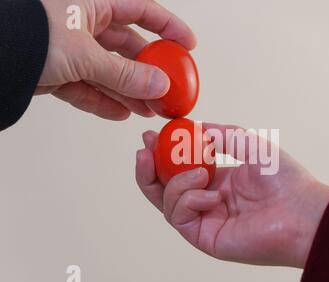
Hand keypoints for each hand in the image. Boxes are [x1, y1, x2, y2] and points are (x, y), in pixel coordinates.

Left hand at [38, 0, 195, 119]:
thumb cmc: (30, 34)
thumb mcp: (87, 53)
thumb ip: (126, 73)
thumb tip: (161, 85)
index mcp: (94, 3)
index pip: (142, 10)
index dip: (169, 27)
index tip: (189, 46)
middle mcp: (84, 24)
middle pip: (128, 48)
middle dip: (150, 71)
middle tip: (169, 90)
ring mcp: (71, 50)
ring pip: (110, 72)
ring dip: (131, 92)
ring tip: (150, 110)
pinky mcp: (58, 73)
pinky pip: (89, 88)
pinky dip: (104, 102)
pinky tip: (123, 114)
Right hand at [135, 123, 328, 267]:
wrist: (302, 210)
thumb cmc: (284, 179)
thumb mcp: (249, 144)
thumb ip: (222, 135)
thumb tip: (195, 129)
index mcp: (218, 181)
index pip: (180, 169)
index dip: (162, 153)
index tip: (152, 136)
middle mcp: (209, 201)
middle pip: (165, 188)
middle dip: (150, 169)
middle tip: (145, 150)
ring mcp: (206, 220)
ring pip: (168, 203)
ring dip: (176, 182)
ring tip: (201, 172)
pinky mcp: (206, 238)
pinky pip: (180, 218)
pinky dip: (188, 200)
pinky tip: (210, 194)